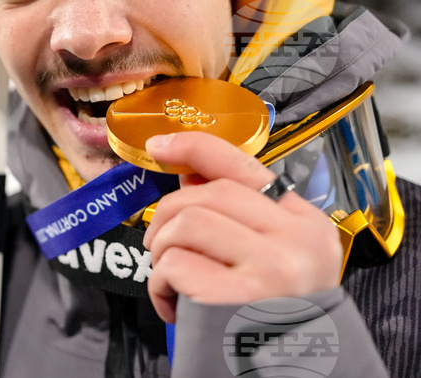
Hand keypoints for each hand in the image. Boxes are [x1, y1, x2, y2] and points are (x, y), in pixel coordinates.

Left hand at [141, 131, 342, 322]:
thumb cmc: (270, 319)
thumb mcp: (271, 260)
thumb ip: (235, 216)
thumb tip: (186, 173)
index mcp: (305, 224)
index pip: (244, 165)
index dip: (194, 147)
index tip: (158, 145)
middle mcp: (296, 240)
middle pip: (205, 194)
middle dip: (166, 218)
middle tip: (162, 250)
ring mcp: (272, 268)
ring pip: (185, 223)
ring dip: (162, 253)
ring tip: (173, 283)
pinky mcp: (238, 298)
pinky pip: (174, 265)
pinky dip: (160, 287)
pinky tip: (177, 309)